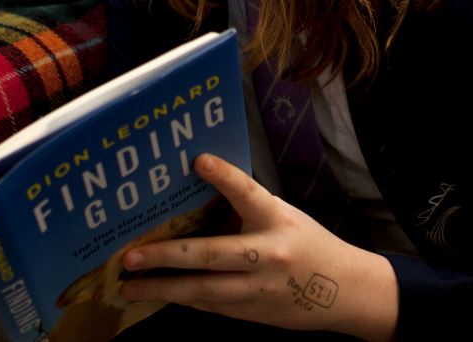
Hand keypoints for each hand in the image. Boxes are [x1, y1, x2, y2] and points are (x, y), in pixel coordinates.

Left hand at [119, 154, 397, 341]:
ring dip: (161, 288)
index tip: (198, 160)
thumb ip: (246, 206)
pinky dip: (179, 299)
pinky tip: (153, 294)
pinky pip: (209, 305)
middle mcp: (266, 255)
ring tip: (128, 285)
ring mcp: (257, 289)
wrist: (345, 292)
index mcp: (275, 220)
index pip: (248, 192)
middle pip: (210, 255)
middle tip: (130, 255)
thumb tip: (195, 183)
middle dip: (166, 256)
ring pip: (202, 290)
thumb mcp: (281, 215)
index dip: (224, 176)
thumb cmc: (304, 242)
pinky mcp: (251, 312)